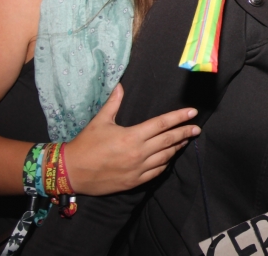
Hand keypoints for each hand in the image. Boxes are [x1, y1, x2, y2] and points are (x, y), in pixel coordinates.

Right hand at [64, 83, 200, 195]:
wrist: (70, 172)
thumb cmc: (85, 144)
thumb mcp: (100, 121)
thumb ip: (113, 103)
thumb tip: (120, 85)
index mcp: (132, 136)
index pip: (162, 124)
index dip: (179, 117)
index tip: (193, 113)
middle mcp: (138, 153)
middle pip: (169, 140)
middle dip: (185, 133)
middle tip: (197, 128)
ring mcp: (137, 169)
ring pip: (165, 157)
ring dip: (177, 148)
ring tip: (185, 140)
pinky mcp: (134, 182)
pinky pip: (156, 172)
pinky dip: (165, 163)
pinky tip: (169, 158)